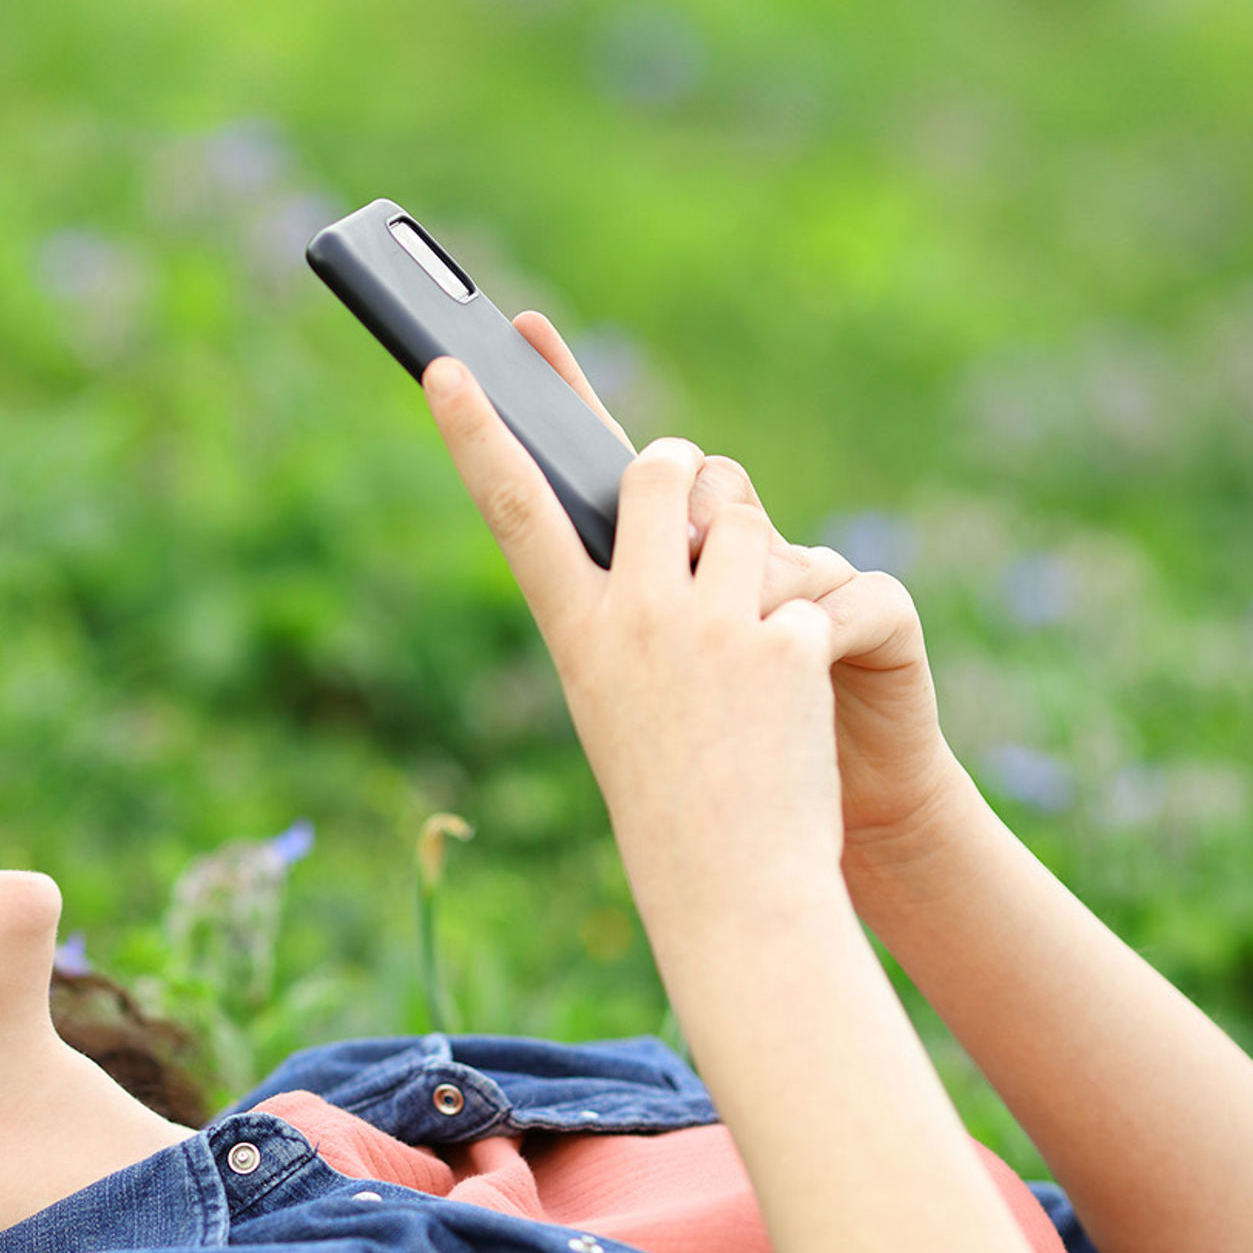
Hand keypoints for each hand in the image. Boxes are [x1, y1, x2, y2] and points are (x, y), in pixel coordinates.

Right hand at [481, 313, 966, 864]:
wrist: (733, 886)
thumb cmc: (670, 800)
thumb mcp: (616, 698)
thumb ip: (626, 606)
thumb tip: (668, 516)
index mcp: (574, 632)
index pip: (513, 507)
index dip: (477, 431)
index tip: (446, 366)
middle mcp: (632, 616)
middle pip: (654, 470)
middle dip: (681, 469)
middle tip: (693, 497)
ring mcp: (710, 625)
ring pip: (743, 518)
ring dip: (755, 552)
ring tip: (751, 634)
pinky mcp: (786, 641)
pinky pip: (805, 585)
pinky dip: (807, 626)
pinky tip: (798, 695)